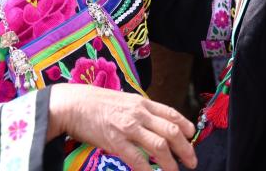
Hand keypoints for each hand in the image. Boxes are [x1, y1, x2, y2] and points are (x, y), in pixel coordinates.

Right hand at [47, 83, 196, 170]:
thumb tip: (155, 123)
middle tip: (191, 161)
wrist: (73, 104)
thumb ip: (140, 111)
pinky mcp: (115, 141)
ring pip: (159, 145)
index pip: (171, 114)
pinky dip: (147, 169)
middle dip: (185, 148)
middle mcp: (140, 114)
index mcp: (143, 103)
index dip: (185, 126)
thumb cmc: (96, 103)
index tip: (192, 136)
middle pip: (171, 131)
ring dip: (171, 161)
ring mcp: (128, 127)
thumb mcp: (125, 100)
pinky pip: (136, 158)